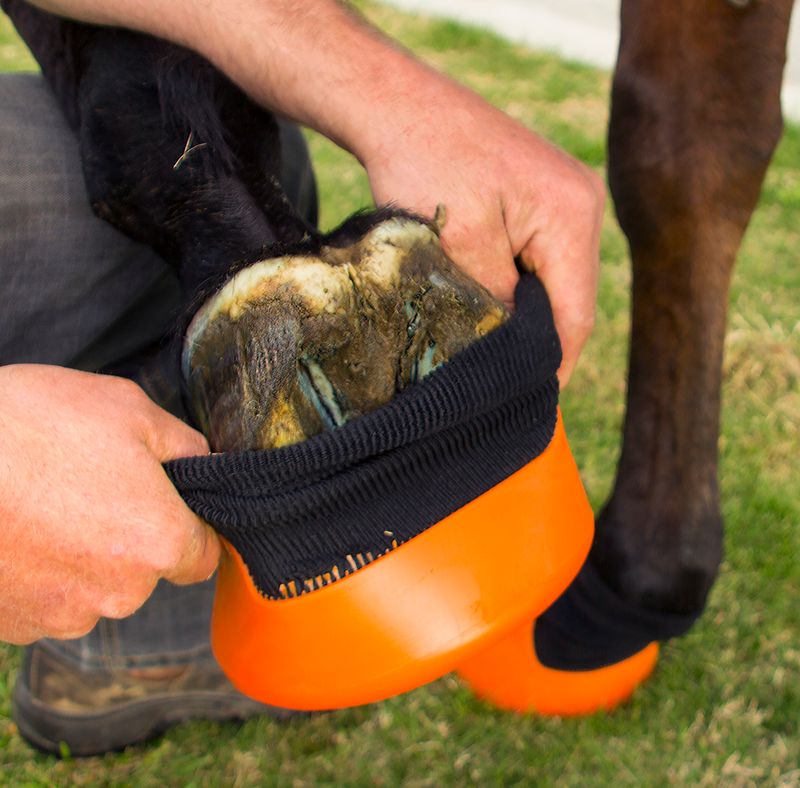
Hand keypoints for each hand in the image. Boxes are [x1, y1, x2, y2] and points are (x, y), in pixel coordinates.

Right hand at [0, 364, 218, 643]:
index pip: (204, 557)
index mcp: (159, 542)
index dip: (192, 529)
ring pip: (95, 588)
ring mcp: (60, 615)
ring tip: (46, 503)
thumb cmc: (31, 425)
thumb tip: (206, 467)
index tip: (169, 508)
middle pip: (147, 572)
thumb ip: (186, 448)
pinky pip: (48, 600)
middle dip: (132, 535)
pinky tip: (19, 528)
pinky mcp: (13, 625)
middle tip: (93, 487)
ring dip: (83, 556)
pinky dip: (41, 571)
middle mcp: (118, 593)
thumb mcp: (129, 411)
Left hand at [364, 82, 603, 384]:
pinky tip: (492, 306)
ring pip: (555, 281)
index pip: (575, 315)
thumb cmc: (424, 162)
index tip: (530, 404)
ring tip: (494, 351)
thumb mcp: (460, 245)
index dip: (553, 365)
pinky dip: (518, 286)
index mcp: (572, 214)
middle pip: (571, 299)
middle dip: (538, 342)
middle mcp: (582, 203)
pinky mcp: (542, 196)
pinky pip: (540, 258)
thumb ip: (494, 302)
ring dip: (525, 315)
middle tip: (505, 386)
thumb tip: (511, 351)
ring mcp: (566, 196)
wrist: (399, 104)